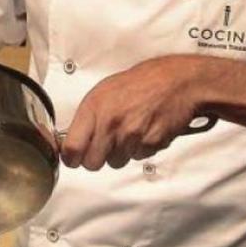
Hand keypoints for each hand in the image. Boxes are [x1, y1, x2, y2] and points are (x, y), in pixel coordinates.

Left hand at [61, 55, 205, 169]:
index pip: (72, 148)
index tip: (73, 158)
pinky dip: (139, 149)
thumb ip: (85, 117)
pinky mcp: (150, 144)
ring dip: (120, 153)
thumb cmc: (138, 84)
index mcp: (94, 108)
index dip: (71, 158)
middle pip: (92, 163)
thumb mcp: (102, 92)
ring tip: (128, 132)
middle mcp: (110, 123)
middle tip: (103, 146)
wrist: (174, 82)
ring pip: (115, 163)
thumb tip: (71, 139)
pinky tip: (143, 131)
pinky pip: (137, 158)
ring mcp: (131, 135)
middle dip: (96, 158)